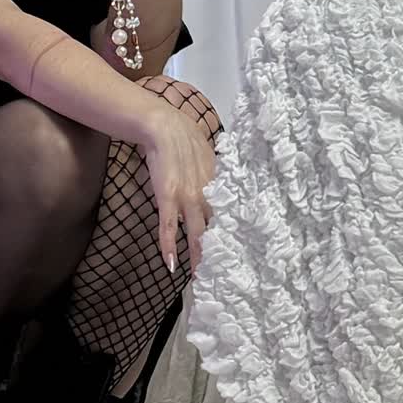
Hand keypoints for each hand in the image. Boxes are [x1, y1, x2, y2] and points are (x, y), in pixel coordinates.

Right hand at [138, 98, 216, 274]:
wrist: (163, 126)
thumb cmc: (183, 139)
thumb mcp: (207, 158)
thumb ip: (214, 176)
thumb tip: (221, 188)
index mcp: (216, 186)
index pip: (227, 216)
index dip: (232, 236)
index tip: (239, 254)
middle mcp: (205, 194)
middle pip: (215, 229)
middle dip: (218, 253)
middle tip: (224, 275)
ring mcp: (186, 197)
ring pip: (194, 233)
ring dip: (197, 256)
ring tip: (199, 276)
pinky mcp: (167, 196)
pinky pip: (167, 226)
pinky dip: (168, 245)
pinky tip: (170, 263)